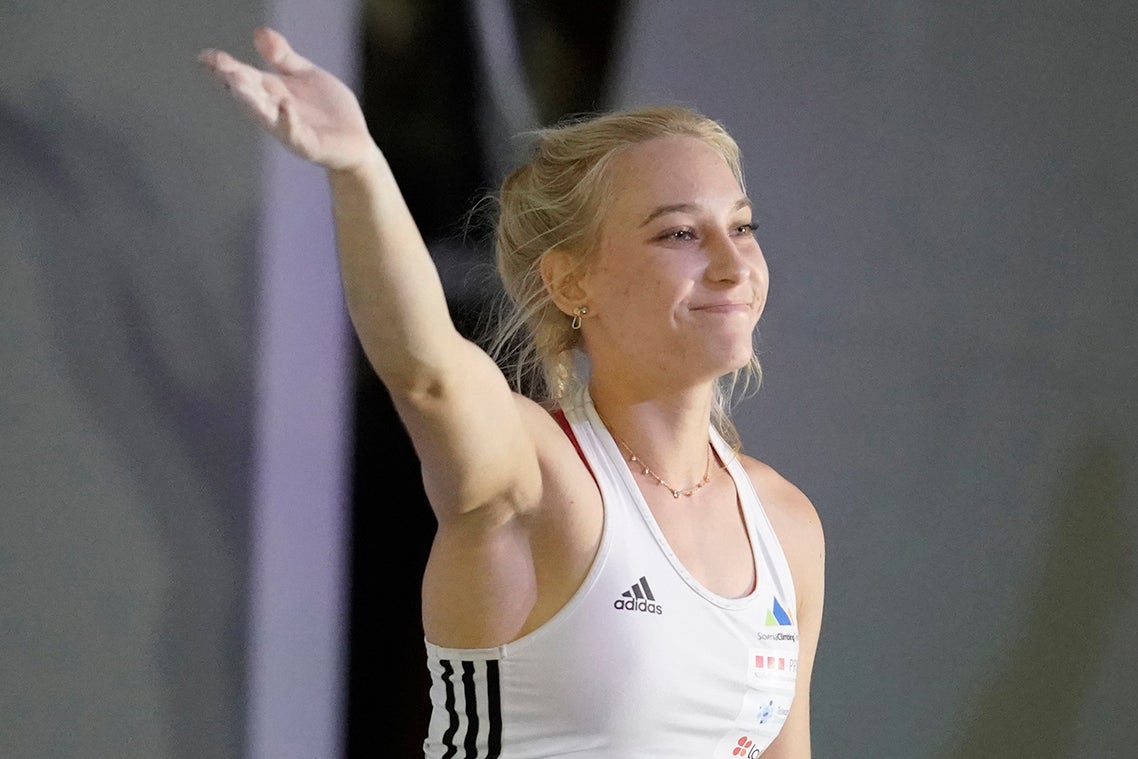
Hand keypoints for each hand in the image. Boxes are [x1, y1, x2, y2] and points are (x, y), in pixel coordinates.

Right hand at [198, 27, 375, 170]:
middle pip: (249, 95)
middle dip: (235, 82)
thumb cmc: (328, 110)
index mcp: (271, 91)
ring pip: (265, 116)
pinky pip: (295, 133)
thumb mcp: (305, 75)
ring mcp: (289, 129)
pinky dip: (288, 120)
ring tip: (239, 83)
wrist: (355, 142)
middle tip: (222, 67)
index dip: (223, 68)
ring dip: (252, 101)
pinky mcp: (308, 145)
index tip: (205, 56)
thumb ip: (283, 58)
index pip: (243, 77)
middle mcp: (274, 111)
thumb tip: (258, 32)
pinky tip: (284, 106)